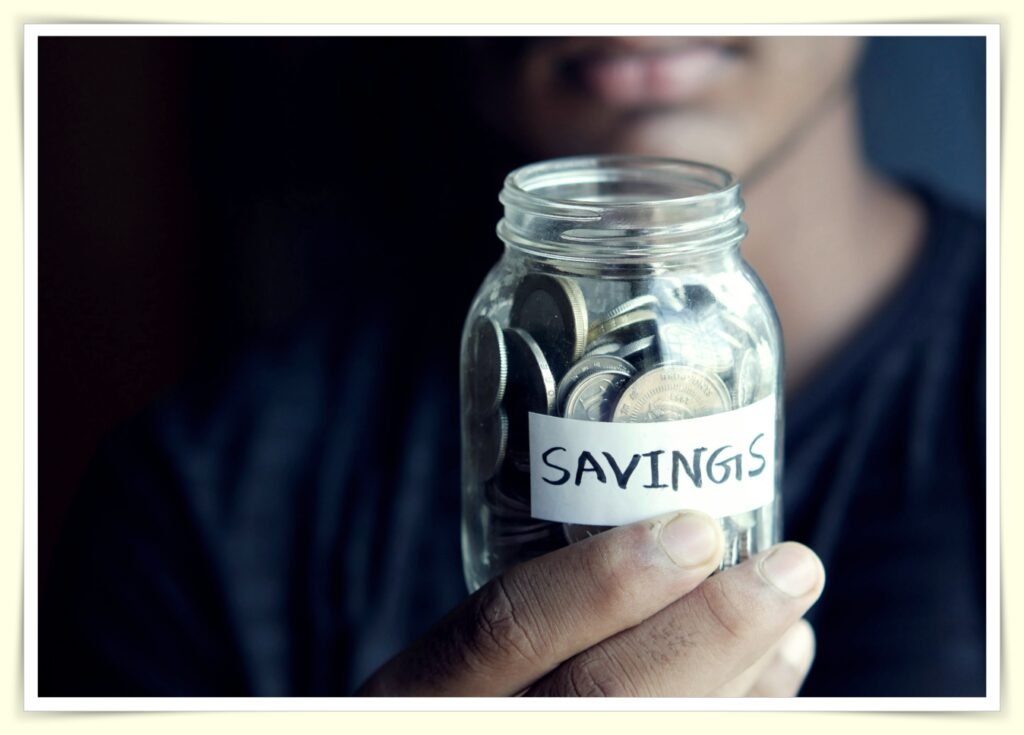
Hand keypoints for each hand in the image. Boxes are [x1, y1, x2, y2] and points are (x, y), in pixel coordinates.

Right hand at [358, 511, 823, 696]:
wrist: (486, 730)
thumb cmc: (466, 692)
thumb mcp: (454, 652)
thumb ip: (523, 604)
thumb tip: (666, 519)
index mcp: (422, 689)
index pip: (502, 629)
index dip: (599, 580)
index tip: (692, 530)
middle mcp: (478, 730)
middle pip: (601, 695)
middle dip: (710, 629)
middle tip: (788, 567)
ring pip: (658, 732)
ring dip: (746, 672)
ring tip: (791, 609)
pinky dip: (746, 710)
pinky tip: (778, 667)